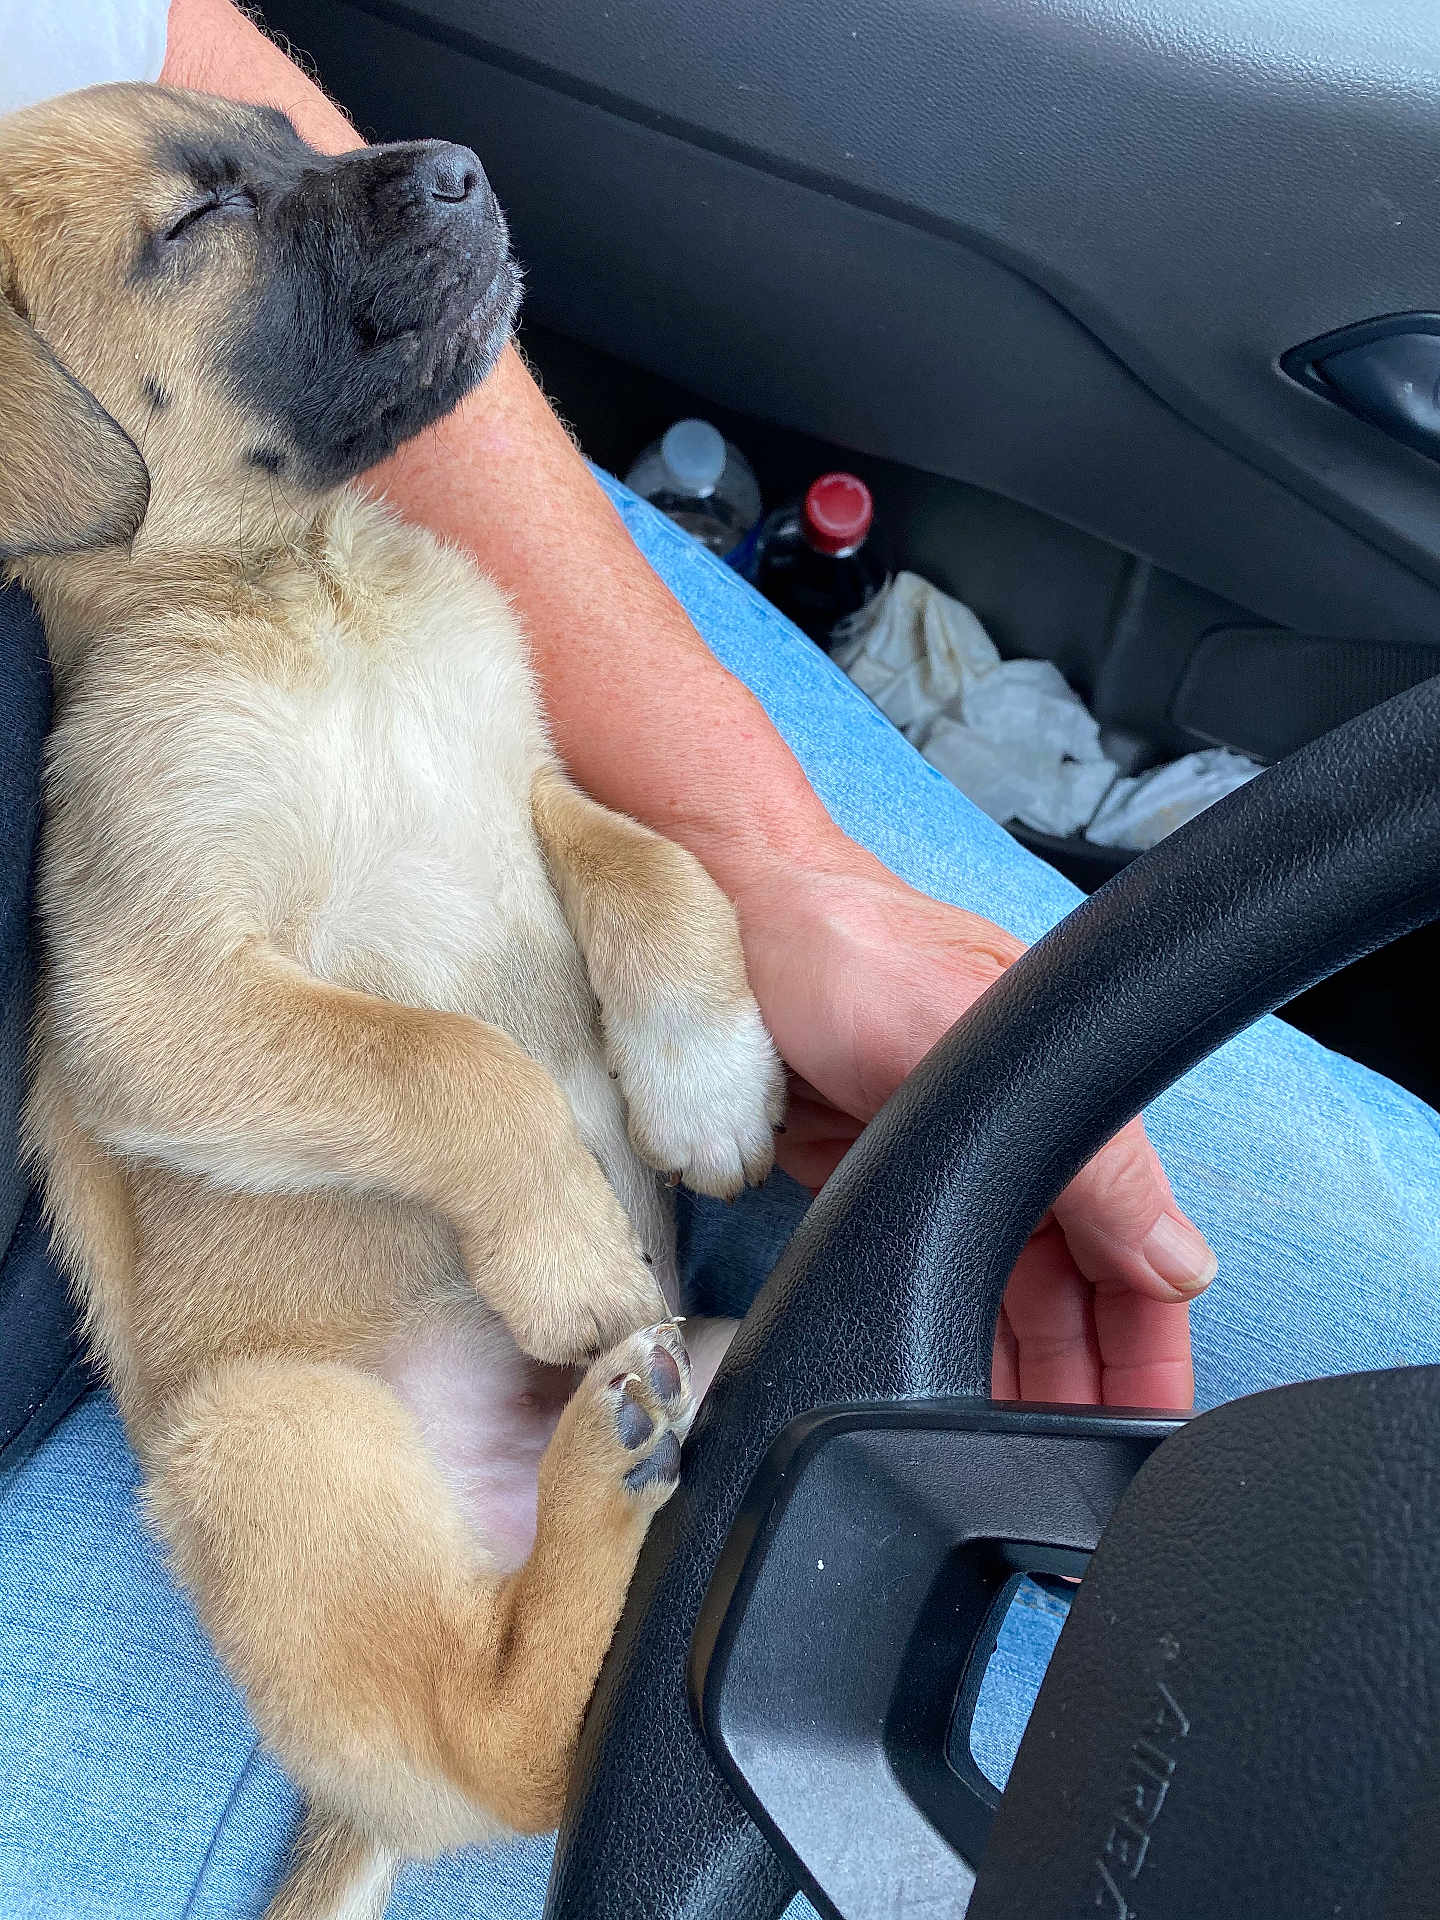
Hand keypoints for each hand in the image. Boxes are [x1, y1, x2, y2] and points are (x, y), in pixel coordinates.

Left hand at [736, 856, 1212, 1409]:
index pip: (1135, 1252)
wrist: (722, 924)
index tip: (1146, 1426)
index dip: (1148, 1343)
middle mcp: (1008, 1144)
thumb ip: (1079, 1152)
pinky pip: (924, 1281)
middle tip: (1070, 1476)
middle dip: (1081, 1385)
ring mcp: (940, 1169)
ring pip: (1001, 1303)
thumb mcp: (964, 1038)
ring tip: (1008, 1461)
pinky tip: (938, 1398)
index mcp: (1060, 1107)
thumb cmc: (842, 946)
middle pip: (1073, 1297)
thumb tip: (1179, 1262)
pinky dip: (939, 1340)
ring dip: (1012, 1379)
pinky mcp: (870, 1186)